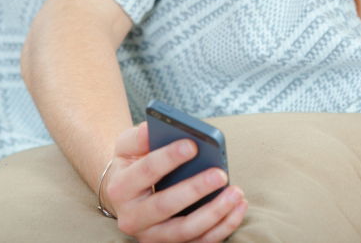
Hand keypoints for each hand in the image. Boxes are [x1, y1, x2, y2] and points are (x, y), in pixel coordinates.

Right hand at [102, 122, 248, 241]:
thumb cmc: (134, 164)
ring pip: (185, 230)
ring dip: (214, 213)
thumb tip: (151, 129)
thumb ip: (138, 137)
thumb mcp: (128, 146)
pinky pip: (201, 242)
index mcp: (120, 188)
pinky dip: (223, 227)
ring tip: (236, 192)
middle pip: (165, 206)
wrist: (128, 196)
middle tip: (220, 174)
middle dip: (195, 189)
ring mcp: (152, 236)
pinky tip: (239, 207)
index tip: (193, 145)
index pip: (145, 172)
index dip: (169, 158)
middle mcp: (132, 218)